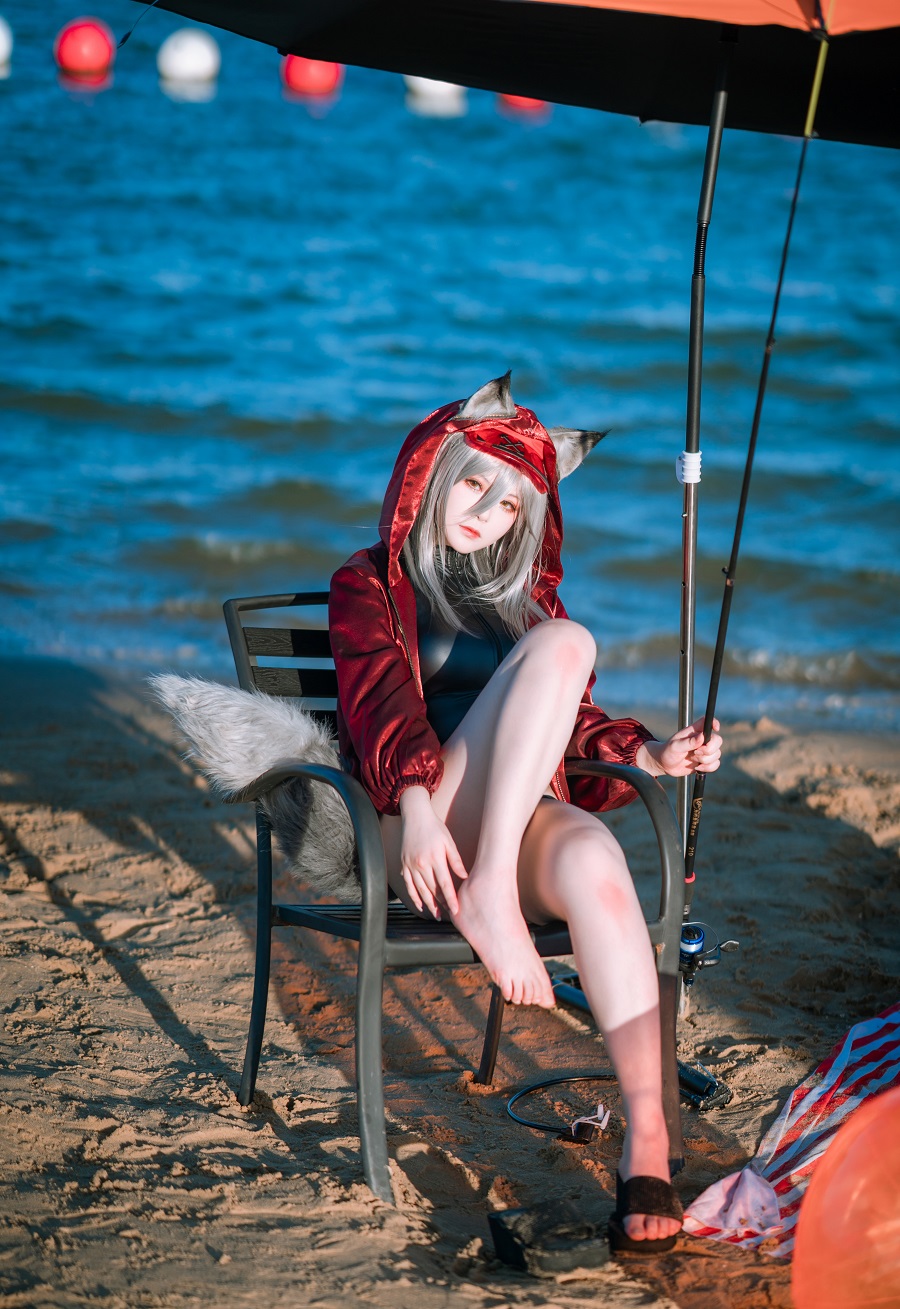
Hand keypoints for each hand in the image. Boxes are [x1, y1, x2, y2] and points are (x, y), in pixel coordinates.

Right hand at [398, 786, 467, 918]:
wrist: (414, 816)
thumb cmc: (434, 827)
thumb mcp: (448, 841)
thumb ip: (456, 860)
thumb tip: (465, 877)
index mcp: (434, 858)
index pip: (445, 884)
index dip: (451, 899)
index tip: (456, 910)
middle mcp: (421, 864)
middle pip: (432, 890)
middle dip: (441, 904)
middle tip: (449, 916)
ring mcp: (410, 865)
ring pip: (420, 890)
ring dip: (429, 904)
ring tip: (437, 915)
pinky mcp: (404, 865)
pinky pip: (409, 886)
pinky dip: (414, 897)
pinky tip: (421, 906)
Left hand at [639, 717, 722, 778]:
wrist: (665, 764)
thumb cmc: (667, 751)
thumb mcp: (675, 746)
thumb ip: (688, 742)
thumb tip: (702, 737)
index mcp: (695, 731)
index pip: (708, 722)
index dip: (715, 723)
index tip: (716, 729)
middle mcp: (702, 739)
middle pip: (718, 740)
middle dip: (708, 750)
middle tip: (695, 752)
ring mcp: (705, 750)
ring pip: (717, 754)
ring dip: (705, 760)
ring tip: (692, 758)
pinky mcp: (706, 761)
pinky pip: (716, 764)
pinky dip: (708, 768)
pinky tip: (697, 767)